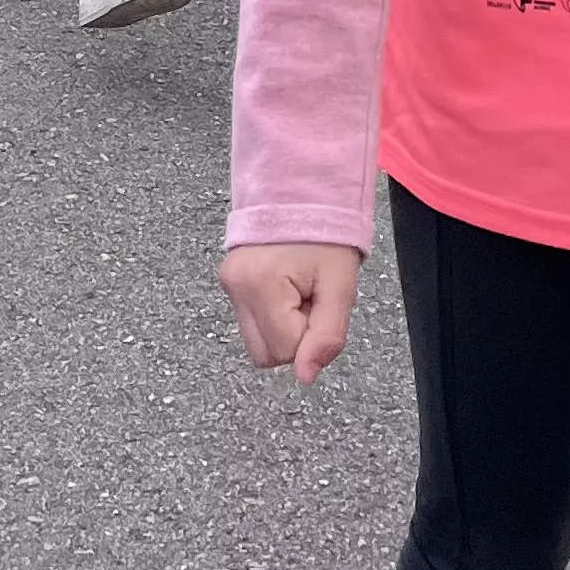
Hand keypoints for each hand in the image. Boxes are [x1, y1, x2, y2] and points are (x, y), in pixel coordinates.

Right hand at [220, 243, 361, 384]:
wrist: (304, 191)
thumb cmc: (327, 234)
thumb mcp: (341, 286)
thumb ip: (328, 336)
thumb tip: (305, 378)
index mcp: (262, 284)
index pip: (286, 352)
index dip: (311, 335)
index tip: (319, 301)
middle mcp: (236, 285)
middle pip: (266, 355)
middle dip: (295, 337)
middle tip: (311, 298)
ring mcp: (228, 283)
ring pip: (257, 344)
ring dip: (283, 328)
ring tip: (299, 292)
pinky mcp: (228, 282)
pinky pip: (252, 323)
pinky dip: (273, 316)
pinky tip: (286, 288)